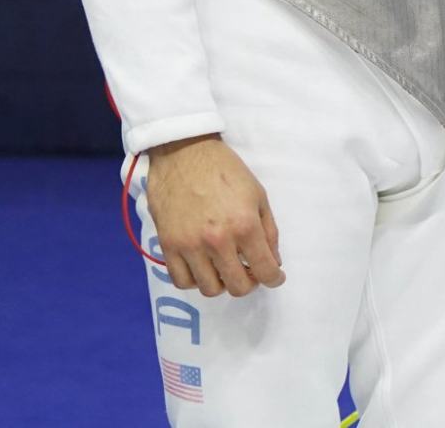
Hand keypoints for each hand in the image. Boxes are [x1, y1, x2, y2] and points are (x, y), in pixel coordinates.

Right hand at [147, 135, 284, 297]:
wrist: (184, 154)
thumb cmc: (226, 171)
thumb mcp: (258, 195)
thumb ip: (269, 231)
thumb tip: (273, 260)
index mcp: (244, 226)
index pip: (264, 269)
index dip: (274, 278)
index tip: (276, 277)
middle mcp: (217, 241)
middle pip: (238, 286)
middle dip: (251, 283)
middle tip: (251, 271)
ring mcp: (190, 246)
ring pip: (210, 289)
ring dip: (223, 283)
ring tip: (227, 268)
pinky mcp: (168, 246)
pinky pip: (182, 281)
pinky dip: (196, 281)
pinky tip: (204, 268)